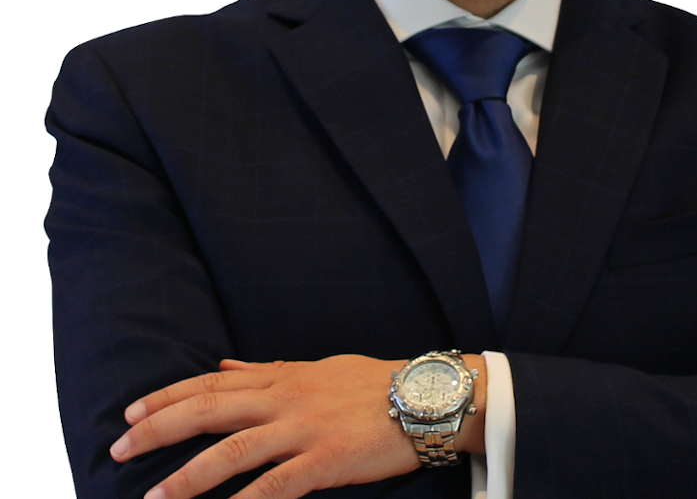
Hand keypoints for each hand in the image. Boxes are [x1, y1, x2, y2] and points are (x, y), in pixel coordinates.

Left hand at [108, 354, 437, 498]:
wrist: (423, 396)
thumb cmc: (371, 382)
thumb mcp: (317, 367)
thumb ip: (269, 369)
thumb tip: (226, 365)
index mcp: (283, 376)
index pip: (212, 383)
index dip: (168, 397)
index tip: (131, 412)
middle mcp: (286, 398)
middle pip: (210, 410)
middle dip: (160, 430)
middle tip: (118, 450)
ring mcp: (304, 429)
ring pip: (233, 451)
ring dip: (188, 476)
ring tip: (152, 498)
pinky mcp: (325, 459)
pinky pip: (275, 486)